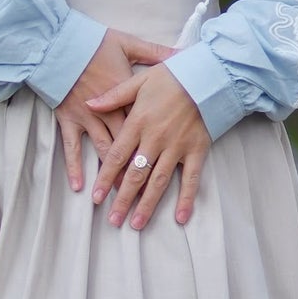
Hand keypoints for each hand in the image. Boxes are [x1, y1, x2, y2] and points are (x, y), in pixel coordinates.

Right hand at [53, 29, 171, 192]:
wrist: (61, 43)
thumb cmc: (95, 43)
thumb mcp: (129, 45)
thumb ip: (156, 53)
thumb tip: (181, 53)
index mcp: (128, 99)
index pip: (145, 130)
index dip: (156, 151)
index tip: (167, 168)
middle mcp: (110, 114)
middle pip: (127, 149)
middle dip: (134, 175)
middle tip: (142, 196)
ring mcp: (88, 119)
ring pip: (102, 152)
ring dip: (108, 177)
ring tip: (114, 199)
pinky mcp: (69, 119)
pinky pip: (72, 147)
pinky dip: (75, 166)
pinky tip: (79, 186)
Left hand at [87, 59, 210, 229]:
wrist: (209, 74)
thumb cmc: (173, 75)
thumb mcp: (139, 80)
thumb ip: (114, 96)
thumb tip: (89, 104)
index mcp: (138, 122)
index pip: (116, 156)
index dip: (105, 178)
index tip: (96, 197)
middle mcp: (156, 139)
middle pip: (135, 175)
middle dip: (123, 200)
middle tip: (113, 220)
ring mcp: (177, 147)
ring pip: (159, 181)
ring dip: (147, 205)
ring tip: (137, 224)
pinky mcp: (197, 150)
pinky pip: (192, 179)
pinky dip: (187, 199)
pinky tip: (181, 217)